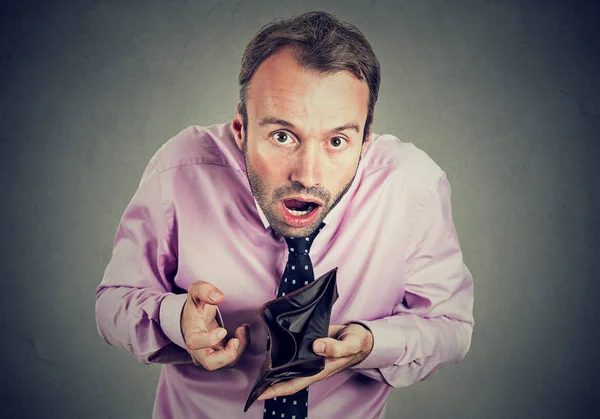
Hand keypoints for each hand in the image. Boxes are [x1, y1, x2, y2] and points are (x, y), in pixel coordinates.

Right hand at [181, 280, 250, 369]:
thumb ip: (204, 290)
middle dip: (227, 355)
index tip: (223, 330)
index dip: (209, 340)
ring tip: (243, 329)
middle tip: (236, 340)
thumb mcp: (196, 291)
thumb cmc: (194, 306)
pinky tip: (243, 331)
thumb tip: (219, 297)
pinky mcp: (220, 355)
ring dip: (240, 348)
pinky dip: (241, 347)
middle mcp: (198, 349)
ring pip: (226, 363)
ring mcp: (209, 354)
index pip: (194, 344)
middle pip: (210, 363)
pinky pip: (232, 358)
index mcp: (191, 333)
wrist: (193, 318)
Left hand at [257, 323, 372, 399]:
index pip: (293, 384)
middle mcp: (311, 365)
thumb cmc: (356, 343)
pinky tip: (272, 345)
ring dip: (273, 366)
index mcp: (319, 369)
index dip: (275, 390)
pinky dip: (282, 351)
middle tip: (251, 380)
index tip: (259, 394)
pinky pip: (293, 351)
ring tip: (256, 365)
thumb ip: (335, 348)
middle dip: (268, 381)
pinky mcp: (309, 344)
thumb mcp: (349, 345)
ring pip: (287, 365)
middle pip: (285, 378)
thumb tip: (316, 346)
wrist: (362, 336)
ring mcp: (309, 356)